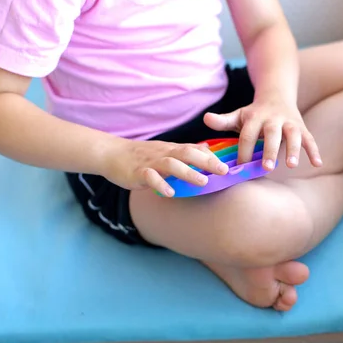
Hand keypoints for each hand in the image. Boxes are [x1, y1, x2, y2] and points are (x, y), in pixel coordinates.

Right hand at [103, 139, 228, 196]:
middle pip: (188, 153)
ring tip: (202, 182)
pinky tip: (170, 193)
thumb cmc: (142, 155)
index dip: (212, 157)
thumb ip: (185, 152)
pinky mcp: (137, 173)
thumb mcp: (165, 151)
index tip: (230, 165)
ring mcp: (150, 163)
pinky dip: (160, 184)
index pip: (195, 149)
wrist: (112, 154)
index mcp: (171, 149)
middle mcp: (164, 154)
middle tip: (224, 171)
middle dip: (207, 162)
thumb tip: (207, 149)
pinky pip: (150, 177)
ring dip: (188, 172)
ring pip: (171, 164)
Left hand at [204, 99, 321, 169]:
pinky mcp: (302, 127)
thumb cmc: (254, 114)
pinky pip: (310, 138)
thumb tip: (205, 118)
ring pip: (293, 134)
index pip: (248, 134)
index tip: (241, 167)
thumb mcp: (238, 115)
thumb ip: (223, 120)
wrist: (277, 95)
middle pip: (271, 134)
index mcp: (255, 117)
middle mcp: (273, 119)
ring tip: (291, 165)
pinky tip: (318, 164)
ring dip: (293, 149)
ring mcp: (289, 122)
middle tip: (267, 167)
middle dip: (269, 150)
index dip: (244, 150)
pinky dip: (314, 150)